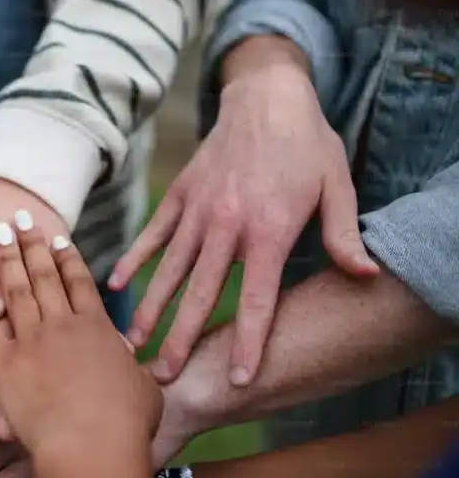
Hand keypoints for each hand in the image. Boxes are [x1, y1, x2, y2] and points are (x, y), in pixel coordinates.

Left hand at [0, 213, 158, 451]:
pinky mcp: (3, 361)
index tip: (59, 237)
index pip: (80, 282)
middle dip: (32, 244)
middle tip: (21, 218)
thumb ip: (132, 369)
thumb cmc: (127, 427)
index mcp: (98, 328)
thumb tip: (130, 361)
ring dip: (4, 257)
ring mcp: (31, 339)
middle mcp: (63, 324)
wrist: (93, 445)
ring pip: (14, 288)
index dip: (68, 258)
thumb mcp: (145, 390)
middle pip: (44, 275)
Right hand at [110, 62, 378, 385]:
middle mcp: (227, 226)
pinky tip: (114, 286)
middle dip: (183, 340)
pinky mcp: (179, 196)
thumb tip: (364, 276)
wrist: (266, 98)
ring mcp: (197, 211)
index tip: (239, 379)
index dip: (249, 342)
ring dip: (151, 310)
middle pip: (200, 294)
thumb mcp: (337, 186)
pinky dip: (133, 260)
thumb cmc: (306, 146)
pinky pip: (152, 235)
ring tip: (133, 344)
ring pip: (169, 270)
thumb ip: (342, 235)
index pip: (256, 299)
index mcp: (269, 231)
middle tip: (166, 377)